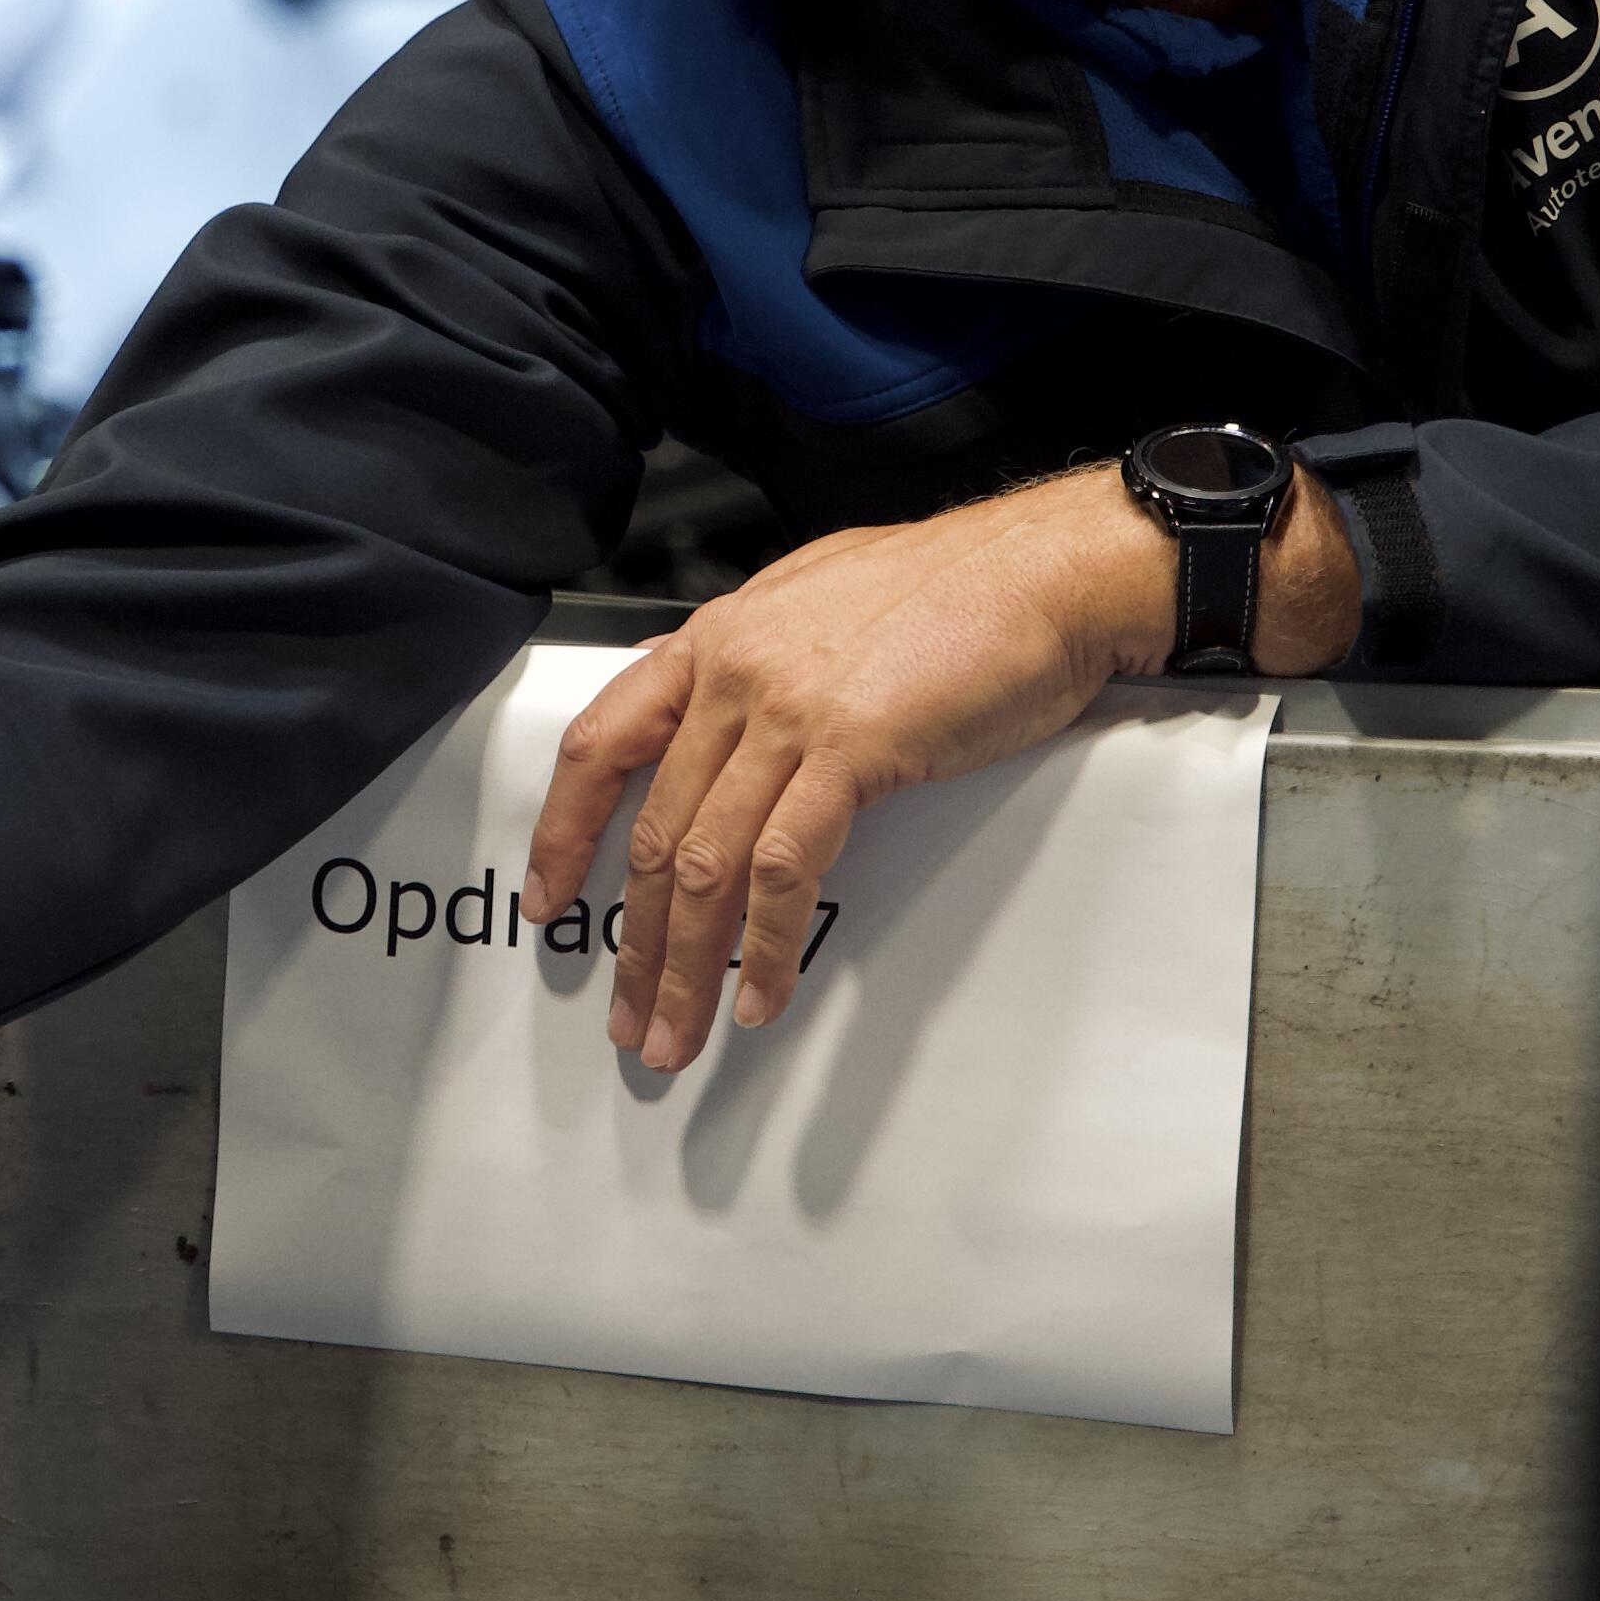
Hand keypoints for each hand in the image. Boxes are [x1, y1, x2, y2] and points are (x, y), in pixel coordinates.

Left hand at [523, 463, 1240, 1069]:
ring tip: (679, 1034)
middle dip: (633, 941)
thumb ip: (753, 650)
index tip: (551, 899)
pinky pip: (785, 869)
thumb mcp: (819, 596)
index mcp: (717, 639)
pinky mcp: (849, 748)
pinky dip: (768, 944)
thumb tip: (696, 688)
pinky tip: (763, 992)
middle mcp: (734, 674)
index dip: (564, 831)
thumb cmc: (956, 586)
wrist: (1048, 566)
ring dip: (685, 965)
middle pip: (651, 828)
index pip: (601, 743)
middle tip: (630, 1015)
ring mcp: (786, 710)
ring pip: (703, 861)